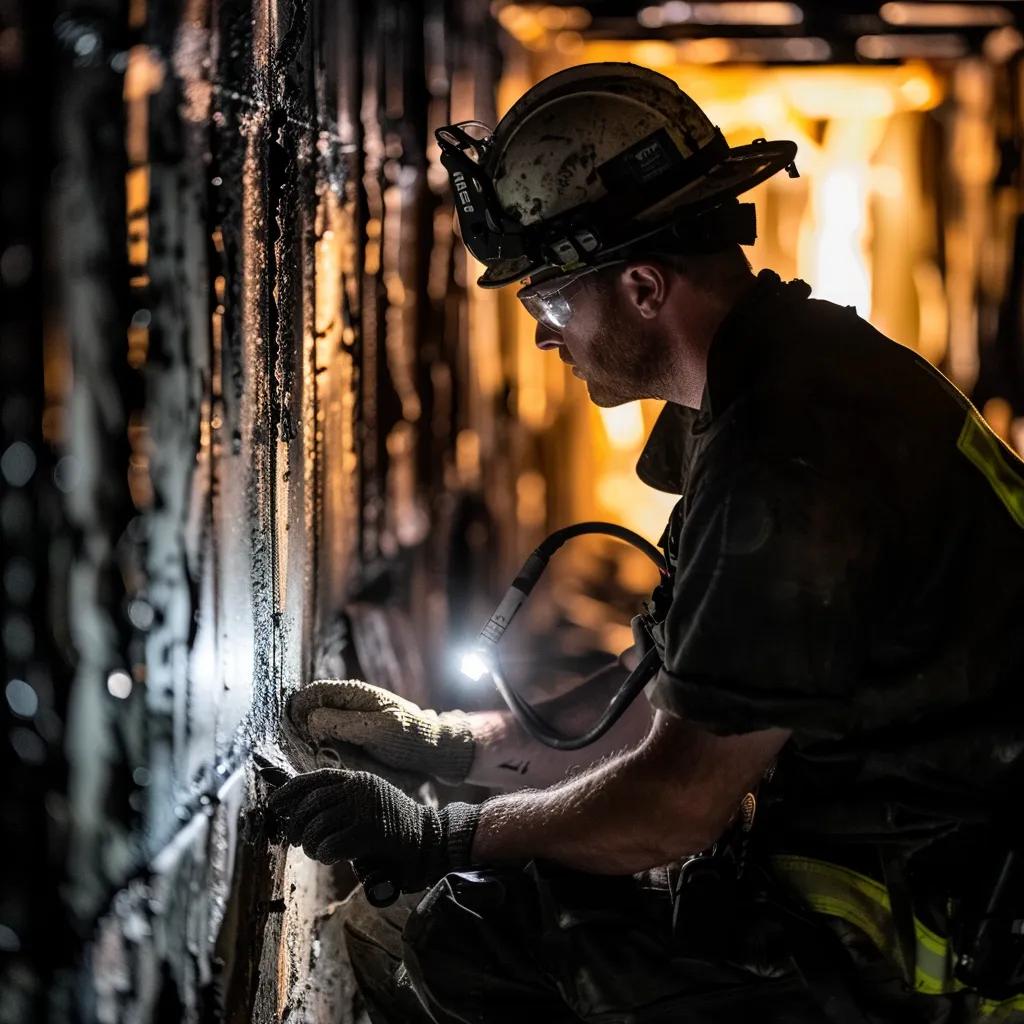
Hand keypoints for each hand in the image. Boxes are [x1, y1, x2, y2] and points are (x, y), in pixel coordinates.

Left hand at [267, 769, 479, 891]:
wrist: (426, 841)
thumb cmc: (386, 827)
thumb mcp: (359, 805)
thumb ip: (330, 800)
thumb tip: (283, 791)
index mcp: (356, 780)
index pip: (315, 779)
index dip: (290, 791)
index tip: (273, 804)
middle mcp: (360, 788)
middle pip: (310, 804)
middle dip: (296, 825)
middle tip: (298, 840)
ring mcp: (366, 808)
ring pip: (318, 826)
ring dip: (311, 845)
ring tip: (319, 852)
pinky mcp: (371, 832)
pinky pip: (332, 845)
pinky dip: (326, 854)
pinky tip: (333, 857)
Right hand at [288, 680, 475, 785]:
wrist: (433, 751)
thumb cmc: (409, 737)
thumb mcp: (377, 730)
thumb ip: (344, 723)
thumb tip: (310, 719)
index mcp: (354, 693)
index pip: (314, 692)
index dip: (299, 708)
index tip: (293, 730)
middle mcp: (346, 705)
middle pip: (310, 710)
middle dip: (300, 728)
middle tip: (298, 749)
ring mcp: (347, 723)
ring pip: (315, 729)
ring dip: (309, 742)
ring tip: (309, 759)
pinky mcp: (350, 740)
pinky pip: (327, 743)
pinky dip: (322, 752)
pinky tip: (322, 763)